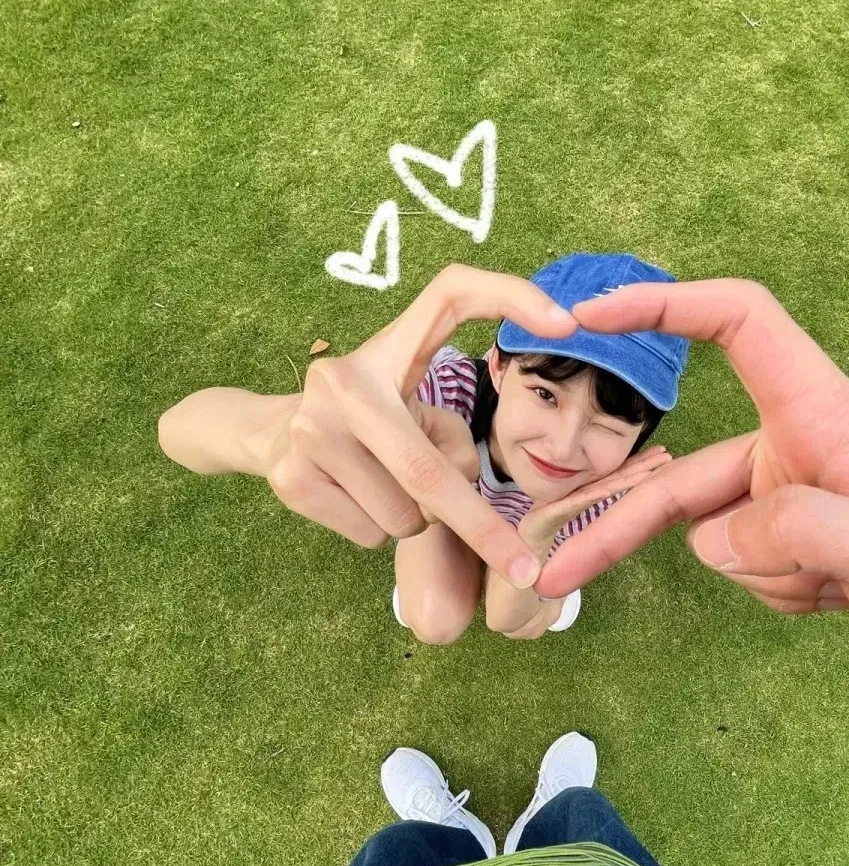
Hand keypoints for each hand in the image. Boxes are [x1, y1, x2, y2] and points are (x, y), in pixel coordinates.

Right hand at [260, 264, 576, 588]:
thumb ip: (450, 438)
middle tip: (526, 571)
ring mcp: (312, 431)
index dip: (509, 295)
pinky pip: (372, 534)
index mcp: (386, 348)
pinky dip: (378, 530)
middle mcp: (343, 381)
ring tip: (383, 482)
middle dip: (485, 532)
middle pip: (431, 472)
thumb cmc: (366, 420)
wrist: (268, 433)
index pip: (452, 294)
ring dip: (415, 519)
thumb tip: (464, 487)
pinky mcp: (292, 479)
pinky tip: (354, 496)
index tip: (565, 323)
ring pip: (405, 516)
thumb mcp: (410, 409)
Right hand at [537, 279, 848, 691]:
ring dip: (754, 573)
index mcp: (823, 414)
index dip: (666, 304)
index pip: (739, 323)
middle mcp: (793, 445)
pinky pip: (734, 563)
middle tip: (558, 572)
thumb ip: (802, 530)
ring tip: (823, 591)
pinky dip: (766, 590)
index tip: (593, 317)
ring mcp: (782, 495)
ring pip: (707, 530)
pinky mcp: (781, 539)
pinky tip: (825, 598)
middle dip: (621, 526)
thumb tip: (712, 538)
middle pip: (680, 472)